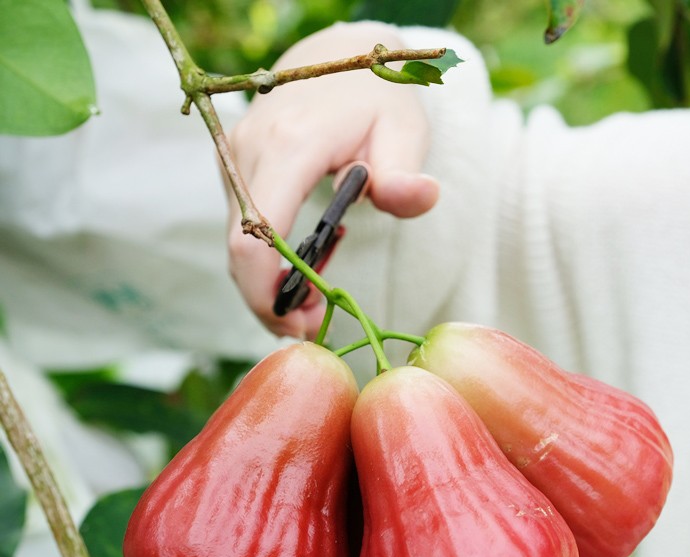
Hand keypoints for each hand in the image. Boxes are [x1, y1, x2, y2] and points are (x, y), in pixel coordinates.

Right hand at [226, 22, 439, 338]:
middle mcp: (249, 150)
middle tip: (313, 327)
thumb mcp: (405, 130)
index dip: (268, 288)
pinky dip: (264, 263)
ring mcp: (234, 158)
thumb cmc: (376, 99)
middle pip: (239, 248)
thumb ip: (406, 172)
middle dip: (270, 299)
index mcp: (291, 144)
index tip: (300, 325)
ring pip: (235, 244)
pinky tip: (301, 274)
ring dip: (267, 285)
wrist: (336, 59)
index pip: (257, 229)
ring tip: (314, 303)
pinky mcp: (232, 169)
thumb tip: (420, 197)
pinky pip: (239, 229)